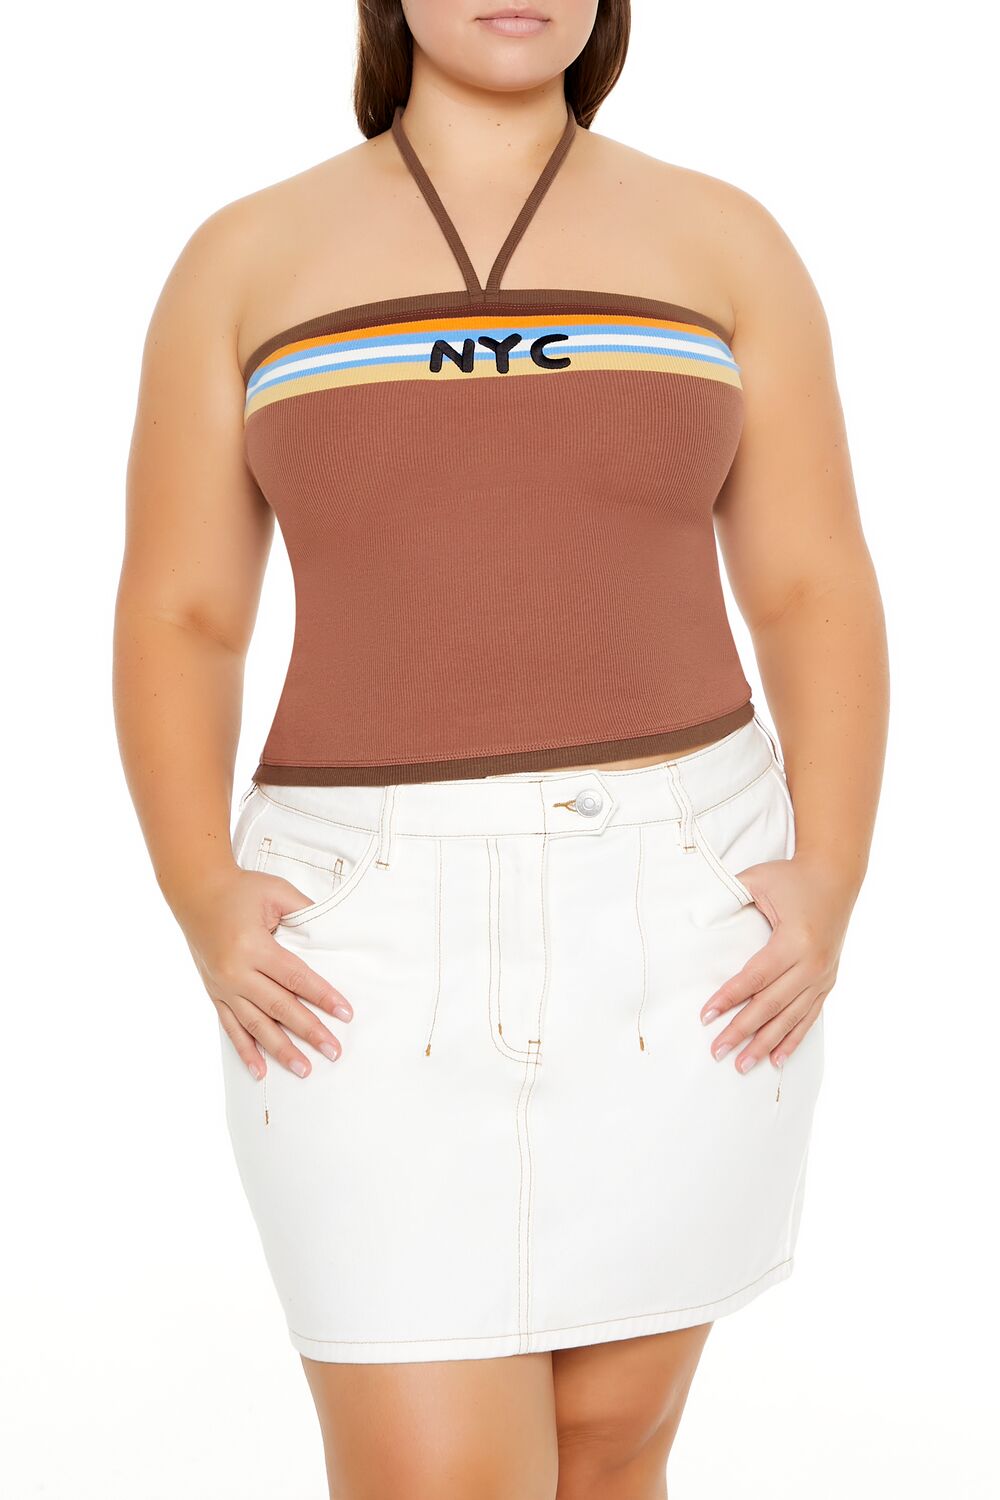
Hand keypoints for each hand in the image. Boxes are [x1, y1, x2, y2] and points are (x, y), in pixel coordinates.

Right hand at [179, 865, 353, 1078]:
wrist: (195, 892)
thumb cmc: (240, 890)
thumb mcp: (276, 892)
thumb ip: (305, 912)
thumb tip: (334, 933)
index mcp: (253, 946)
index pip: (296, 978)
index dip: (323, 996)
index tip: (345, 1013)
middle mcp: (235, 971)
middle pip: (280, 1007)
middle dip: (309, 1031)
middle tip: (333, 1050)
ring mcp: (223, 986)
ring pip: (256, 1025)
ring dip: (281, 1050)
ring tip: (304, 1069)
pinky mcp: (215, 993)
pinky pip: (231, 1027)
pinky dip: (245, 1051)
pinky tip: (260, 1071)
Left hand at [699, 849, 857, 1072]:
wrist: (836, 877)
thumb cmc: (791, 877)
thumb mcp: (757, 879)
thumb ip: (728, 896)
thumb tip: (697, 917)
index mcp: (795, 940)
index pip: (755, 977)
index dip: (730, 998)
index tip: (706, 1015)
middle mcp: (812, 963)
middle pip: (771, 1004)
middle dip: (742, 1030)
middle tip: (717, 1051)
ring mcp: (823, 975)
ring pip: (790, 1017)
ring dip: (765, 1043)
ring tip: (742, 1065)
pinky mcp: (827, 981)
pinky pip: (809, 1016)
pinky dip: (793, 1039)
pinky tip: (776, 1059)